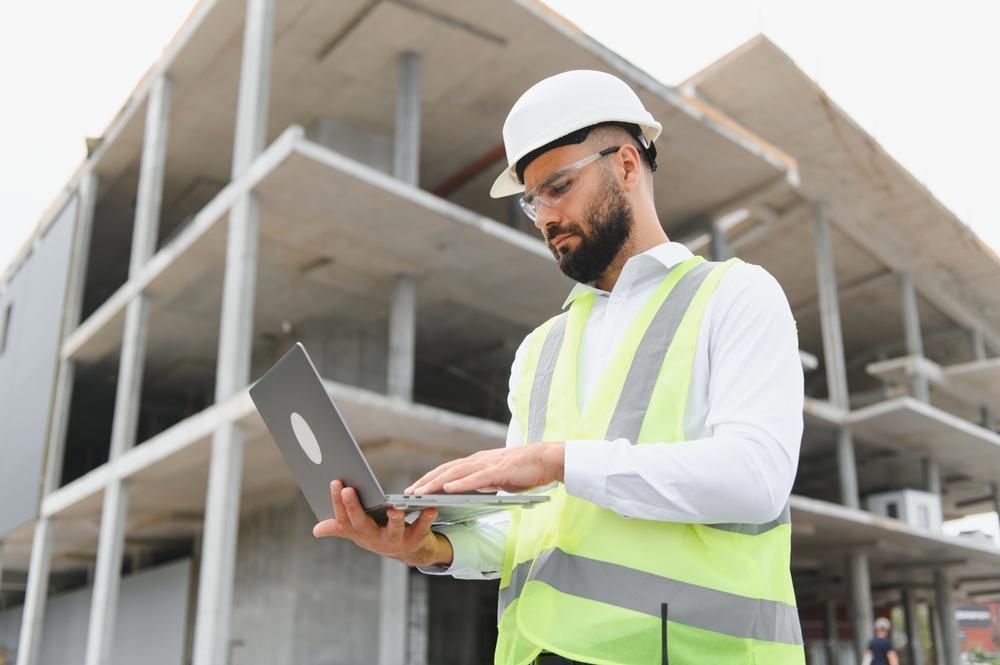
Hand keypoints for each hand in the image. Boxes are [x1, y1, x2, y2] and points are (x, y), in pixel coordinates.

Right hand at [313, 480, 452, 567]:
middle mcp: (374, 539)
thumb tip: (316, 530)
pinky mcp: (415, 539)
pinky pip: (421, 528)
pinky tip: (430, 508)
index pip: (343, 517)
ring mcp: (395, 540)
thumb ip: (339, 527)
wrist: (408, 552)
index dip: (337, 502)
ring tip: (393, 507)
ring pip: (393, 530)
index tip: (335, 482)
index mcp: (359, 533)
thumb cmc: (379, 534)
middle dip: (354, 507)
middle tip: (348, 489)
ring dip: (394, 519)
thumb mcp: (358, 532)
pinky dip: (426, 518)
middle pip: (362, 523)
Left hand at [405, 443, 564, 494]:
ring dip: (436, 483)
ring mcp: (489, 464)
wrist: (548, 460)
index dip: (430, 479)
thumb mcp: (498, 479)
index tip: (415, 490)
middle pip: (446, 470)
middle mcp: (480, 460)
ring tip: (421, 493)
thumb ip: (482, 483)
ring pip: (456, 473)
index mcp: (479, 462)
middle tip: (408, 493)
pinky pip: (476, 478)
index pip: (449, 470)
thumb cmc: (525, 471)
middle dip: (426, 482)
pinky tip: (448, 489)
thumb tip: (467, 491)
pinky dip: (461, 483)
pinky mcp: (500, 470)